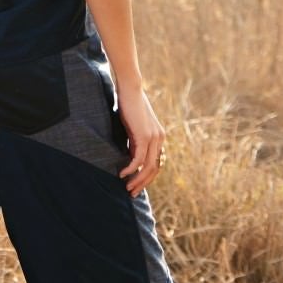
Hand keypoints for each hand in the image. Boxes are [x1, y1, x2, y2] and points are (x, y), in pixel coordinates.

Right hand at [116, 82, 165, 196]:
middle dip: (143, 183)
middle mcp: (160, 139)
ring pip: (148, 167)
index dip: (147, 177)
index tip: (136, 185)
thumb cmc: (128, 105)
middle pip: (155, 169)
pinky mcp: (144, 136)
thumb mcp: (133, 126)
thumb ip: (134, 140)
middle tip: (132, 193)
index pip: (156, 163)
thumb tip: (127, 154)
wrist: (130, 89)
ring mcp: (154, 138)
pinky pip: (138, 159)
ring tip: (127, 188)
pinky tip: (122, 174)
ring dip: (137, 180)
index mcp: (159, 137)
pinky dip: (130, 169)